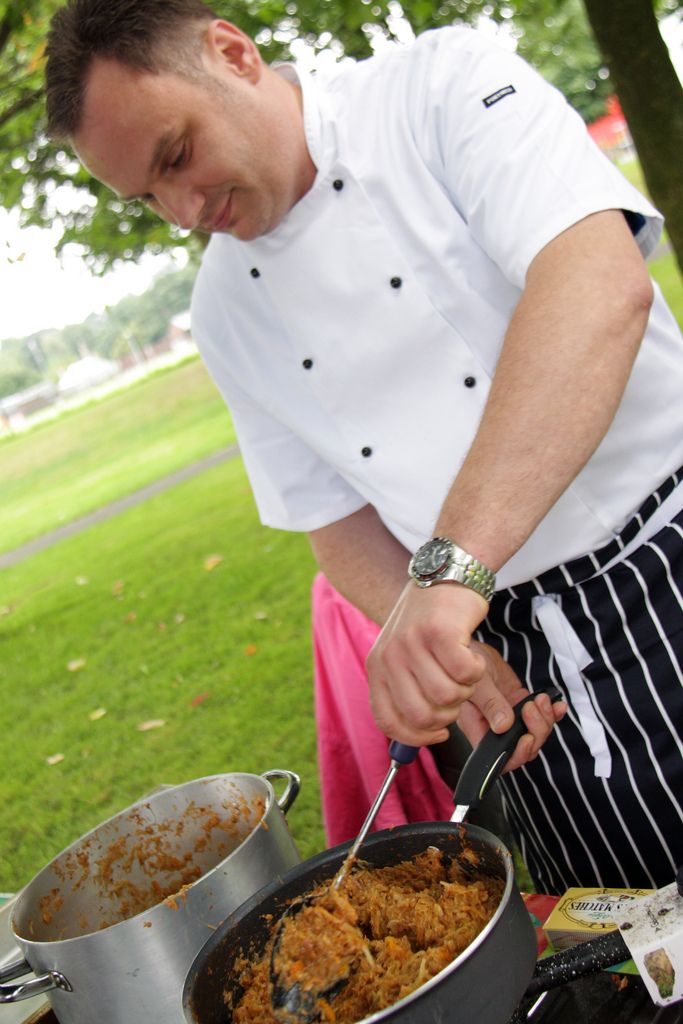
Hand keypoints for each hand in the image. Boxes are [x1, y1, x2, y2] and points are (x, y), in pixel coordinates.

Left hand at [366, 581, 490, 745]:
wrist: (445, 573)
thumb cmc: (431, 620)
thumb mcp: (405, 653)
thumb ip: (406, 690)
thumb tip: (420, 734)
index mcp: (377, 667)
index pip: (388, 721)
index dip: (417, 736)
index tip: (439, 733)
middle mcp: (390, 656)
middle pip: (421, 715)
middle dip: (447, 714)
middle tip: (456, 693)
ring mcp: (413, 643)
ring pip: (447, 697)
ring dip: (466, 689)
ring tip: (464, 668)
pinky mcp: (440, 632)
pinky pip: (466, 673)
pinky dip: (477, 669)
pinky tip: (472, 653)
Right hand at [458, 642, 566, 772]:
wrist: (474, 650)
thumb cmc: (466, 663)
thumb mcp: (477, 682)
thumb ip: (489, 704)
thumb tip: (503, 726)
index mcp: (477, 728)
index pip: (497, 757)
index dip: (516, 754)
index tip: (526, 737)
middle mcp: (493, 728)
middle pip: (521, 749)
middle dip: (535, 732)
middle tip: (533, 708)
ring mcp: (509, 719)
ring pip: (534, 735)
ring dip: (545, 720)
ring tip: (542, 699)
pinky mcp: (519, 707)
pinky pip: (540, 718)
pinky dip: (552, 713)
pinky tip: (556, 704)